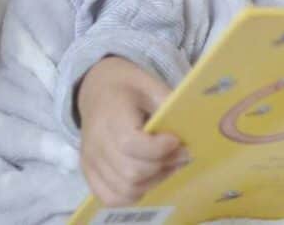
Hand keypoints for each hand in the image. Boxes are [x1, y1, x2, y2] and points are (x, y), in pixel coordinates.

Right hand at [76, 56, 185, 205]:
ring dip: (155, 180)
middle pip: (131, 171)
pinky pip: (110, 197)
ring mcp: (90, 162)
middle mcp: (96, 144)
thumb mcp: (151, 85)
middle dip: (164, 165)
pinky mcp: (89, 173)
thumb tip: (193, 125)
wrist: (98, 91)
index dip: (159, 148)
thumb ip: (169, 104)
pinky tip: (151, 177)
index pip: (130, 144)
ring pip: (125, 188)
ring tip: (170, 164)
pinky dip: (134, 193)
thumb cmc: (128, 88)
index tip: (177, 139)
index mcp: (111, 116)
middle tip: (183, 153)